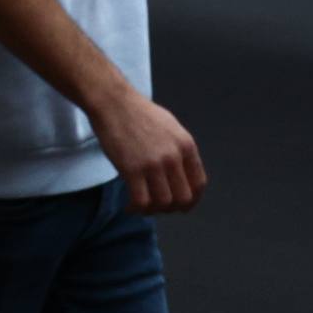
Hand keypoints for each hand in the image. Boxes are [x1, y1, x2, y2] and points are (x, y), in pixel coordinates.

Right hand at [87, 90, 206, 213]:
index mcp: (186, 145)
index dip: (191, 200)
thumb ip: (179, 149)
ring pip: (163, 203)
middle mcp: (173, 156)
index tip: (181, 206)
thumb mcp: (171, 126)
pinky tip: (129, 206)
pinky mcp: (132, 169)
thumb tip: (182, 173)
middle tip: (158, 207)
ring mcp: (153, 163)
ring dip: (153, 210)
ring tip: (141, 206)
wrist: (113, 102)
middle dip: (172, 209)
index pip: (198, 184)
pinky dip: (136, 210)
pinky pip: (141, 202)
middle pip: (183, 199)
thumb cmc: (138, 113)